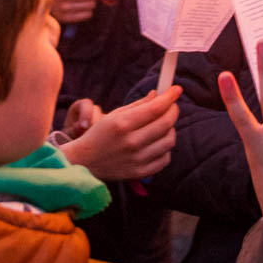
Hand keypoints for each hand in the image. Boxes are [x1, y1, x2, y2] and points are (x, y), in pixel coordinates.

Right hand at [59, 87, 180, 180]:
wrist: (85, 161)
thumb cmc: (100, 134)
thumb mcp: (115, 115)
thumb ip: (138, 105)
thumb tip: (158, 95)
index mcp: (122, 124)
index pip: (155, 108)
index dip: (169, 97)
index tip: (176, 89)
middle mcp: (131, 142)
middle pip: (165, 123)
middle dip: (173, 110)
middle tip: (171, 106)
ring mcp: (136, 159)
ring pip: (169, 141)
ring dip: (170, 129)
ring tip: (162, 125)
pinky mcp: (140, 172)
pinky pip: (165, 158)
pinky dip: (165, 148)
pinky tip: (157, 142)